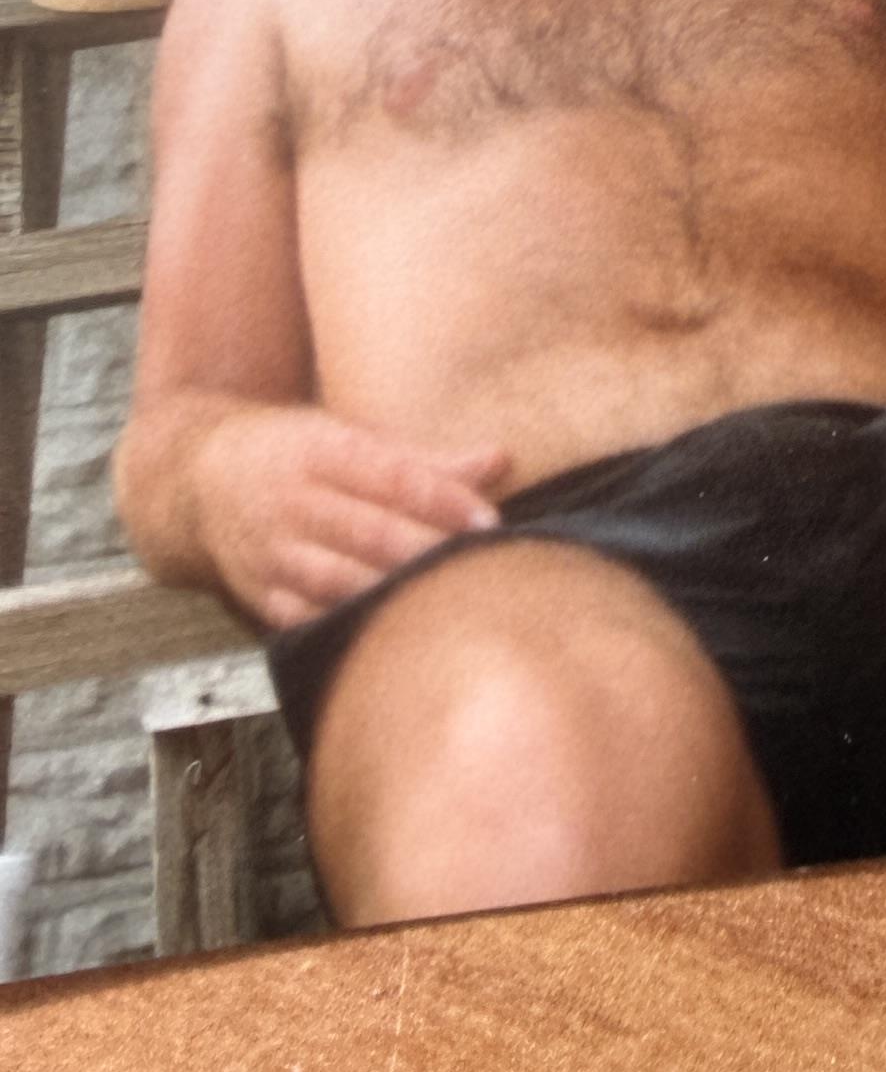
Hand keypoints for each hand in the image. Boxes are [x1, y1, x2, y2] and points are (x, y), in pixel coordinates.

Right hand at [188, 404, 509, 630]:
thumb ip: (426, 458)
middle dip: (426, 550)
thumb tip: (501, 460)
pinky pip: (305, 618)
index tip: (490, 520)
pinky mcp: (257, 594)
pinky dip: (345, 626)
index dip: (442, 499)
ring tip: (443, 603)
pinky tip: (388, 635)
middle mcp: (291, 501)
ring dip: (390, 593)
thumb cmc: (296, 453)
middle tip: (479, 566)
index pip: (391, 475)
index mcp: (320, 450)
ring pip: (336, 579)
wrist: (198, 481)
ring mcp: (270, 552)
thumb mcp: (351, 436)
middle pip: (367, 530)